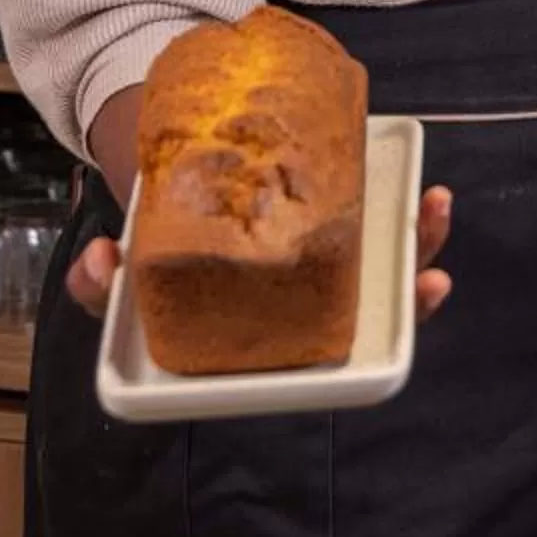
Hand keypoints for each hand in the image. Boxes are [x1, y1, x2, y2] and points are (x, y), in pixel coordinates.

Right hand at [66, 185, 456, 322]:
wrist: (160, 191)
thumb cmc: (153, 262)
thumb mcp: (124, 291)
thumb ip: (104, 290)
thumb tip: (101, 262)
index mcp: (269, 348)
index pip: (330, 369)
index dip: (373, 360)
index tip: (401, 319)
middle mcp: (309, 310)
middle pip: (378, 320)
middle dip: (413, 302)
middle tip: (429, 280)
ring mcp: (328, 261)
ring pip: (385, 265)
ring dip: (419, 241)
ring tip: (435, 205)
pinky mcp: (331, 211)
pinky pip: (370, 212)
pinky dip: (390, 195)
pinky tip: (410, 167)